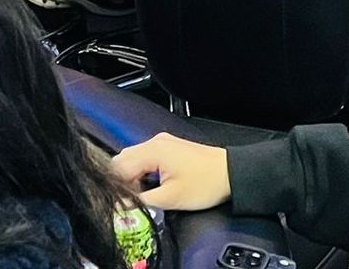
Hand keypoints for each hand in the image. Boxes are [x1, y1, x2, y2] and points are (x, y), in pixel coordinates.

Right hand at [111, 132, 231, 210]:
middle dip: (121, 180)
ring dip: (131, 176)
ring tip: (143, 193)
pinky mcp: (169, 147)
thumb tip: (122, 206)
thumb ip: (142, 201)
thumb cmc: (206, 184)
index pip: (119, 167)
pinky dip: (142, 170)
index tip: (121, 202)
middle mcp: (155, 142)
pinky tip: (151, 184)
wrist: (231, 173)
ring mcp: (162, 142)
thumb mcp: (171, 198)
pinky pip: (145, 156)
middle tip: (131, 199)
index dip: (116, 187)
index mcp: (153, 150)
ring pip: (133, 157)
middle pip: (122, 159)